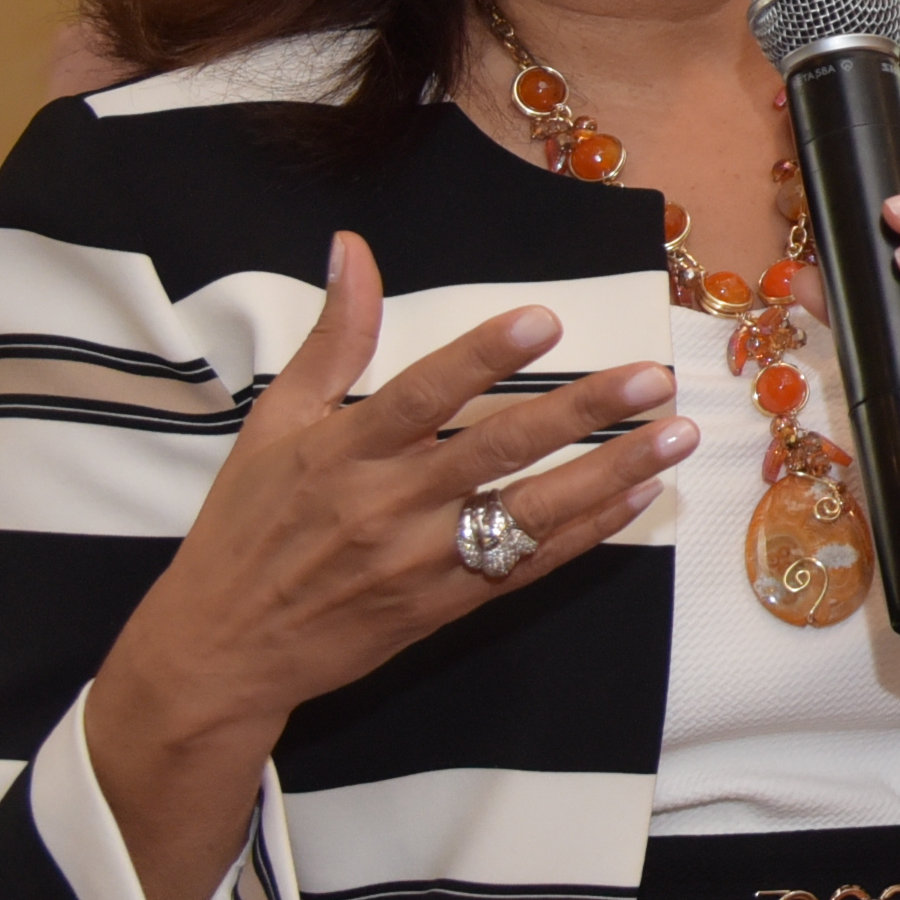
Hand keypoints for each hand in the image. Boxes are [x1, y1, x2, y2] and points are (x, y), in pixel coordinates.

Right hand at [89, 231, 691, 899]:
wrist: (221, 652)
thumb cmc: (246, 526)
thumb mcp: (274, 423)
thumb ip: (332, 337)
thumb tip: (352, 247)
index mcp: (341, 451)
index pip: (422, 394)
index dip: (482, 357)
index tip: (545, 320)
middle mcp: (386, 505)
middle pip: (497, 451)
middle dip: (582, 412)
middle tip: (654, 376)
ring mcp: (421, 561)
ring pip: (531, 512)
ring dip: (613, 472)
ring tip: (678, 433)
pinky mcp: (445, 606)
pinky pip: (530, 566)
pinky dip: (590, 532)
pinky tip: (642, 494)